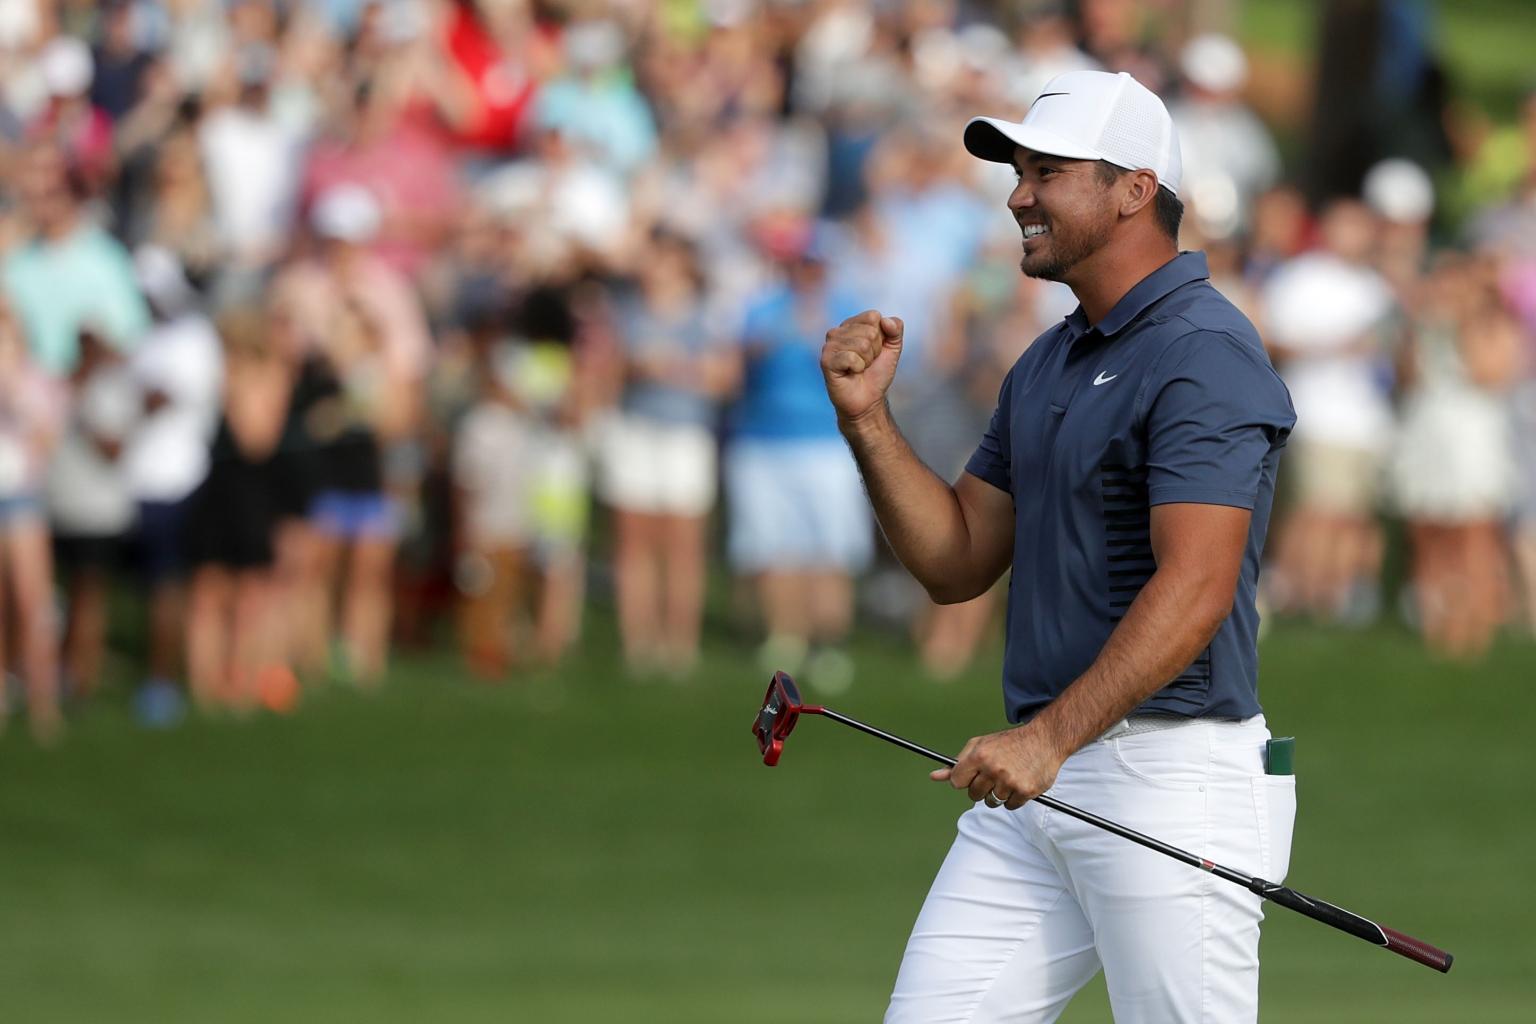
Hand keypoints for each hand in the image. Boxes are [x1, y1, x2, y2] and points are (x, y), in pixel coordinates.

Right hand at [821, 310, 902, 423]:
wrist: (868, 400)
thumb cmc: (876, 374)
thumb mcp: (893, 348)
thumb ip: (896, 329)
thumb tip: (885, 320)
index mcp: (851, 324)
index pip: (873, 317)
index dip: (880, 337)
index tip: (874, 351)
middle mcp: (838, 332)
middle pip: (869, 331)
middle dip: (874, 351)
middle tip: (866, 363)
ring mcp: (830, 345)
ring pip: (862, 345)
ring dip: (866, 361)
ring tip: (859, 369)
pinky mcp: (826, 360)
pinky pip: (851, 357)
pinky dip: (857, 368)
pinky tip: (851, 373)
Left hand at [930, 721, 1065, 809]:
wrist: (1044, 740)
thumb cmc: (1008, 743)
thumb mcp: (980, 745)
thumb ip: (957, 763)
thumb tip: (934, 777)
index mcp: (979, 756)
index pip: (957, 781)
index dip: (963, 780)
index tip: (971, 776)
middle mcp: (993, 769)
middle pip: (973, 795)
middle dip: (980, 788)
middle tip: (993, 775)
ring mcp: (1009, 782)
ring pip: (991, 802)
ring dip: (997, 794)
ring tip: (1008, 777)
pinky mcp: (1025, 791)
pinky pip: (1009, 806)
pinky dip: (1013, 798)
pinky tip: (1019, 782)